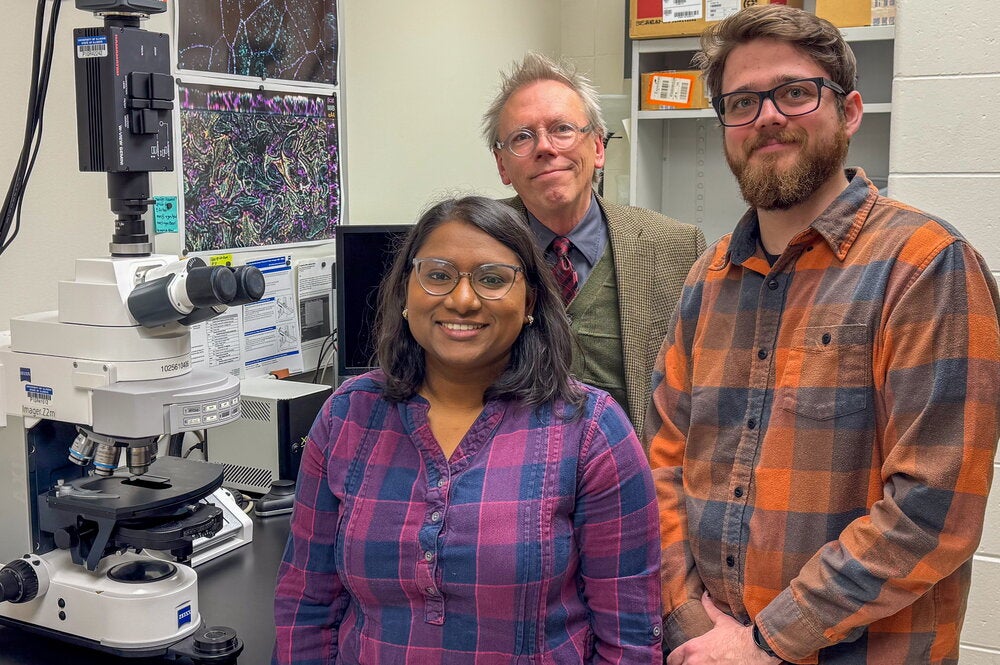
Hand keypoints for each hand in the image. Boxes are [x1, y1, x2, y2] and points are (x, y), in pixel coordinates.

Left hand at [665, 593, 780, 664]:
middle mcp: (694, 662)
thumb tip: (705, 595)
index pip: (672, 659)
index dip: (675, 660)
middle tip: (692, 662)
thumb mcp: (721, 621)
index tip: (680, 660)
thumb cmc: (738, 636)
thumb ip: (710, 608)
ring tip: (703, 664)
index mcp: (692, 648)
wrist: (755, 648)